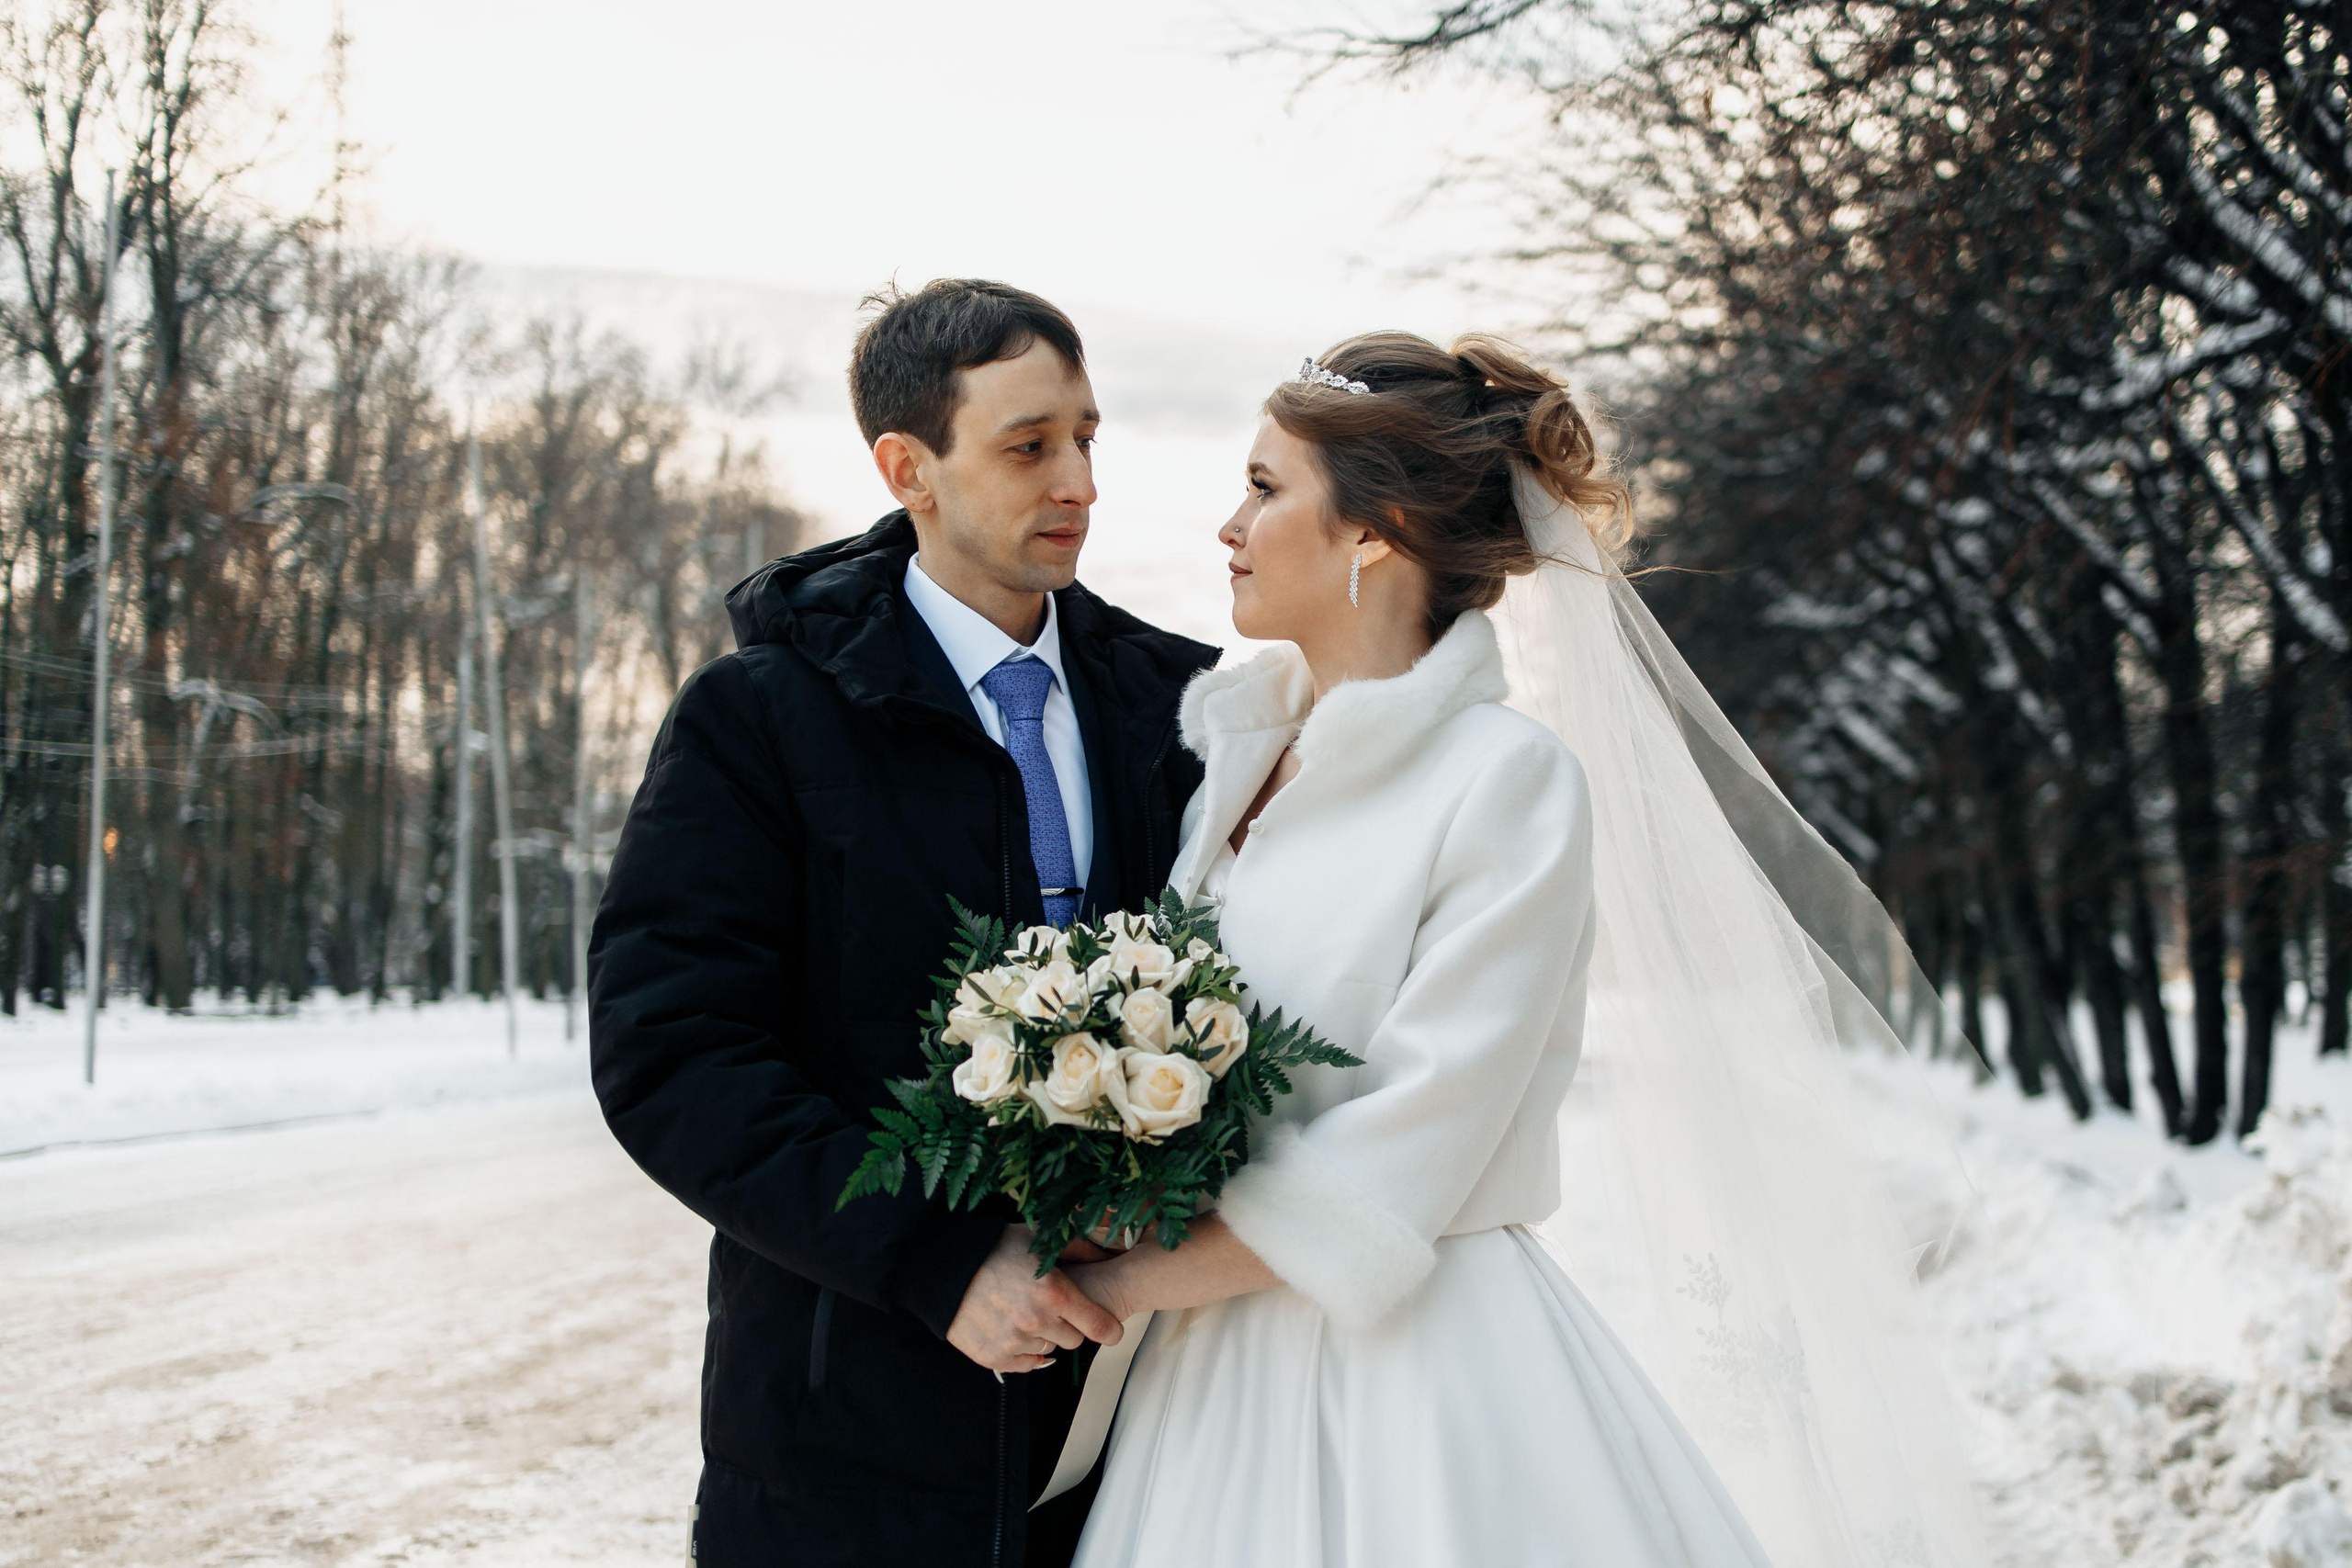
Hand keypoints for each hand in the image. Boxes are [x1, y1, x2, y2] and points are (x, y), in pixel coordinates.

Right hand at [946, 1224, 1124, 1374]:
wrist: (943, 1267)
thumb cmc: (993, 1248)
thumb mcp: (1038, 1236)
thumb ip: (1077, 1247)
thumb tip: (1107, 1255)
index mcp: (1053, 1291)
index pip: (1099, 1326)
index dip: (1108, 1328)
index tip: (1110, 1329)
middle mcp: (1036, 1320)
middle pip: (1074, 1339)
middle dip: (1067, 1324)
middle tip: (1048, 1306)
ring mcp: (1013, 1341)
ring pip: (1048, 1349)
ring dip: (1041, 1335)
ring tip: (1021, 1311)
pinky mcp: (993, 1356)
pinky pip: (1024, 1364)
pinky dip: (1021, 1351)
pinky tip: (1009, 1329)